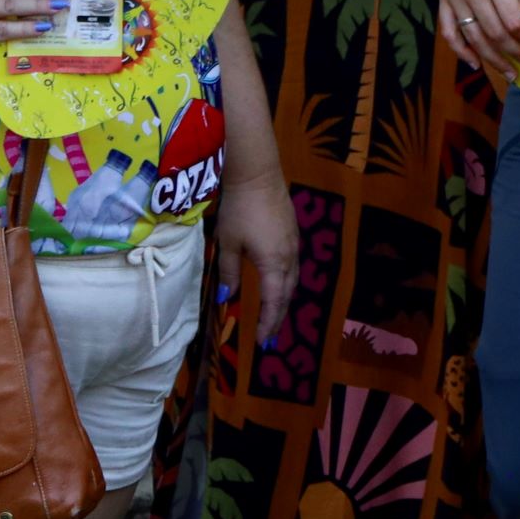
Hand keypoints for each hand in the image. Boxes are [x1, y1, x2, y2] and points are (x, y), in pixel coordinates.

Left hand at [214, 167, 297, 343]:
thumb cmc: (240, 210)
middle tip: (269, 338)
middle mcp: (289, 257)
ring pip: (292, 281)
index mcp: (274, 263)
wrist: (259, 175)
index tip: (261, 343)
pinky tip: (278, 285)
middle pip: (287, 294)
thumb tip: (225, 299)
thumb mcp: (227, 243)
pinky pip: (293, 267)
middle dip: (277, 317)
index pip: (273, 301)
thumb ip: (229, 272)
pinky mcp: (293, 234)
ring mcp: (294, 245)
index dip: (268, 323)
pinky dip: (286, 284)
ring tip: (274, 317)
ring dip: (283, 301)